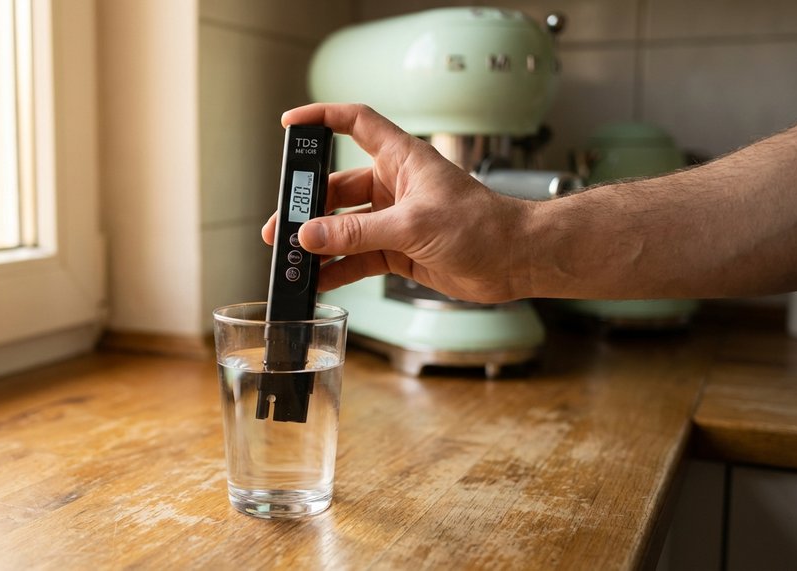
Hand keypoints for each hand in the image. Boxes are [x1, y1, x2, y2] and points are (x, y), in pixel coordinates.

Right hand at [262, 103, 532, 302]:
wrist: (515, 261)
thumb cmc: (482, 225)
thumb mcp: (412, 225)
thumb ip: (358, 233)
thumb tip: (311, 235)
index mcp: (401, 159)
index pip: (355, 123)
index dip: (322, 118)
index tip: (291, 125)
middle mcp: (394, 186)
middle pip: (336, 187)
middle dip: (306, 206)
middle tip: (281, 226)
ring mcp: (394, 219)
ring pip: (344, 227)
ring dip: (319, 242)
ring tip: (292, 258)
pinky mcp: (398, 249)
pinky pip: (357, 257)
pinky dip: (338, 268)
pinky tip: (319, 280)